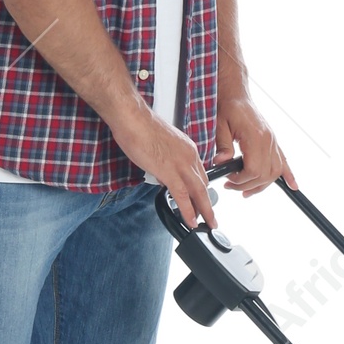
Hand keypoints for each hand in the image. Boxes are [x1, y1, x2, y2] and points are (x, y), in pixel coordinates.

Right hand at [111, 103, 218, 230]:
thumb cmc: (140, 127)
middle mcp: (190, 156)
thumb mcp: (160, 144)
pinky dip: (188, 211)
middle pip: (203, 185)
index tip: (201, 199)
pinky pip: (183, 197)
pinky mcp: (170, 172)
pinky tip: (192, 221)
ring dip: (205, 211)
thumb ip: (165, 159)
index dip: (201, 189)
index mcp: (188, 148)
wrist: (133, 119)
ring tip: (208, 224)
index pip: (200, 173)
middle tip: (211, 217)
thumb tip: (162, 175)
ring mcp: (181, 165)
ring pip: (199, 193)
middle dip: (208, 203)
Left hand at [213, 88, 295, 195]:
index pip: (254, 169)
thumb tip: (221, 163)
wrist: (237, 95)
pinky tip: (293, 186)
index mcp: (256, 136)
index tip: (228, 179)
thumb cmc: (229, 107)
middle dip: (247, 185)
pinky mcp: (273, 142)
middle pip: (265, 174)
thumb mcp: (219, 125)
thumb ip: (222, 145)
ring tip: (246, 190)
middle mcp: (268, 140)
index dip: (240, 179)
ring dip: (262, 185)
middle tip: (231, 185)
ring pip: (275, 172)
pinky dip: (288, 175)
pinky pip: (284, 161)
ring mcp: (273, 141)